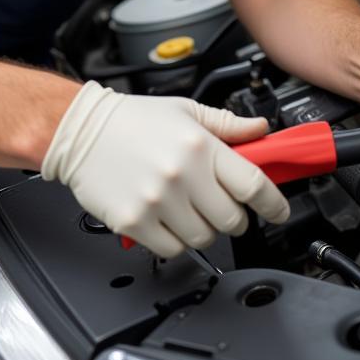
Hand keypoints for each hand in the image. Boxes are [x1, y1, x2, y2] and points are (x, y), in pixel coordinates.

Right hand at [41, 81, 289, 256]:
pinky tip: (166, 218)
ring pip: (204, 237)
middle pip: (232, 219)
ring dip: (205, 228)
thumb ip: (226, 124)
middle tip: (221, 203)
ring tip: (188, 207)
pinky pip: (173, 249)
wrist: (80, 131)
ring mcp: (157, 202)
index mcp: (199, 145)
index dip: (274, 201)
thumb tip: (260, 130)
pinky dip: (176, 240)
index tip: (279, 209)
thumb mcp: (185, 110)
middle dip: (234, 215)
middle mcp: (181, 174)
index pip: (252, 183)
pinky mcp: (135, 223)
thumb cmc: (132, 120)